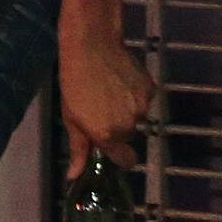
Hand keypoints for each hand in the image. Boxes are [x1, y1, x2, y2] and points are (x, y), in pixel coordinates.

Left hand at [60, 30, 154, 166]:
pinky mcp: (150, 88)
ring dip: (127, 109)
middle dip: (118, 127)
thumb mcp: (71, 117)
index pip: (126, 160)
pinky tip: (122, 80)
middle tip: (102, 108)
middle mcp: (129, 124)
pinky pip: (144, 98)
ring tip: (111, 90)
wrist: (91, 45)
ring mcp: (142, 105)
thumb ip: (78, 149)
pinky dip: (136, 94)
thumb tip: (74, 176)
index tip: (110, 146)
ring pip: (137, 116)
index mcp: (109, 136)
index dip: (119, 156)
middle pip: (128, 135)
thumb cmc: (74, 82)